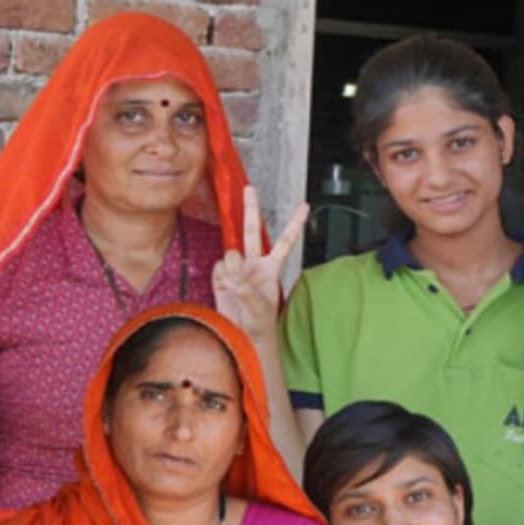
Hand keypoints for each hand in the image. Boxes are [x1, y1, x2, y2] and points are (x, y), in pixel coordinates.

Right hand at [213, 186, 307, 341]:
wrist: (242, 335)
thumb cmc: (260, 322)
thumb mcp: (260, 308)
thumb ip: (248, 292)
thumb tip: (234, 278)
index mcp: (271, 267)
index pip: (285, 242)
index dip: (294, 224)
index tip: (305, 206)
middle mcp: (253, 263)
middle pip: (252, 230)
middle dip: (251, 209)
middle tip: (250, 188)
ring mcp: (236, 268)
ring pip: (231, 254)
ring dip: (233, 271)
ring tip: (236, 290)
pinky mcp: (221, 275)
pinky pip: (219, 268)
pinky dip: (221, 278)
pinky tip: (226, 289)